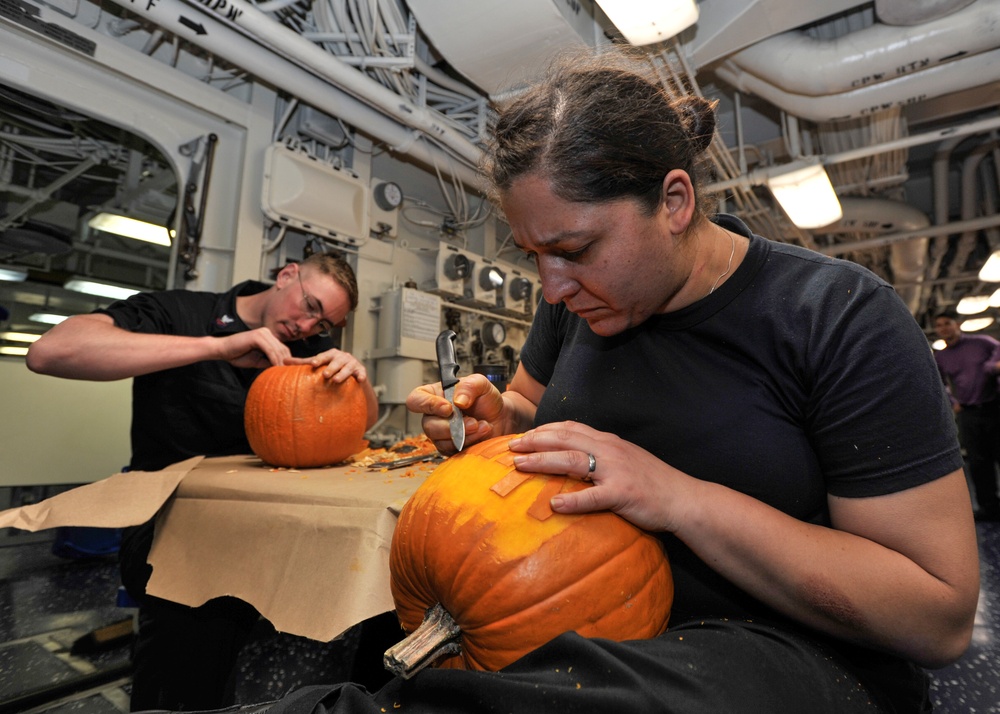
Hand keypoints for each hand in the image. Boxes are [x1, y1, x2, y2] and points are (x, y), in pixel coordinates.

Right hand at [217, 327, 292, 368]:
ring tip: (283, 374)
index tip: (289, 372)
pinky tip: (276, 368)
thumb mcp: (258, 361)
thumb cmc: (238, 355)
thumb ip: (269, 362)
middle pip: (283, 349)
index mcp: (268, 336)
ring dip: (281, 363)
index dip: (287, 361)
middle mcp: (267, 333)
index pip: (283, 349)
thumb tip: (281, 369)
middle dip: (286, 362)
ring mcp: (262, 333)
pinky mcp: (257, 337)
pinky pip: (270, 350)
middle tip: (289, 375)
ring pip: (277, 350)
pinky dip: (274, 360)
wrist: (222, 350)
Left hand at [291, 348, 369, 383]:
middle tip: (325, 375)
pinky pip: (362, 373)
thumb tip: (283, 361)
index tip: (313, 364)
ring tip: (336, 380)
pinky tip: (360, 380)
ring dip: (343, 373)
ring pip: (348, 368)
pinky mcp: (361, 371)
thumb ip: (303, 363)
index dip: (319, 360)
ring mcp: (352, 363)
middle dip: (331, 367)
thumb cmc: (331, 366)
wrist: (352, 372)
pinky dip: (361, 376)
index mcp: (331, 354)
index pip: (324, 356)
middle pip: (336, 361)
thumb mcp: (319, 363)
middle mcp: (342, 357)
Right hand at [405, 374, 504, 453]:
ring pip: (441, 440)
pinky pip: (452, 450)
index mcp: (433, 395)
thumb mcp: (481, 383)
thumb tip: (458, 401)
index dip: (428, 405)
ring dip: (464, 435)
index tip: (448, 408)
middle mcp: (433, 415)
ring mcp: (440, 434)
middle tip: (473, 421)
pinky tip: (481, 433)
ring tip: (482, 426)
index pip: (416, 400)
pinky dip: (469, 443)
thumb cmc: (486, 399)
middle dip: (452, 426)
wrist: (501, 417)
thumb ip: (469, 386)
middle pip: (428, 425)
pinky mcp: (450, 448)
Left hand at [508, 421, 691, 532]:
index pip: (570, 429)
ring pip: (572, 461)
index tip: (525, 435)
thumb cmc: (653, 483)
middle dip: (535, 441)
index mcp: (608, 442)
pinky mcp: (623, 494)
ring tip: (520, 465)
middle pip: (564, 440)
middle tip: (511, 446)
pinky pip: (593, 497)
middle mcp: (610, 450)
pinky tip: (553, 505)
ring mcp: (616, 471)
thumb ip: (601, 456)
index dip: (544, 430)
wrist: (683, 498)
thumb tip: (574, 460)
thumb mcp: (625, 460)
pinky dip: (572, 500)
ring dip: (542, 461)